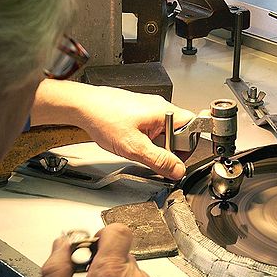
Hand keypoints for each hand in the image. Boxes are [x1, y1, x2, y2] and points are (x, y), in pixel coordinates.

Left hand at [33, 80, 194, 179]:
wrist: (83, 107)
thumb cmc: (104, 118)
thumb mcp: (134, 147)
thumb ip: (159, 160)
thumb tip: (177, 170)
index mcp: (164, 111)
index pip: (193, 127)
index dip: (188, 146)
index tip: (176, 158)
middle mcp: (159, 106)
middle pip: (179, 131)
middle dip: (170, 147)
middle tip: (153, 154)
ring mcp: (148, 108)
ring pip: (164, 131)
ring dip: (156, 144)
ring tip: (138, 147)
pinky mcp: (138, 111)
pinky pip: (151, 128)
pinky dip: (145, 138)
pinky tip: (131, 141)